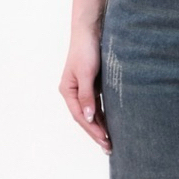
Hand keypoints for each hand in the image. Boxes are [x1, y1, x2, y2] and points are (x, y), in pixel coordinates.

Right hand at [59, 25, 111, 154]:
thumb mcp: (86, 73)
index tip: (105, 140)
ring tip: (110, 142)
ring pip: (91, 114)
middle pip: (85, 118)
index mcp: (68, 91)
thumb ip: (87, 96)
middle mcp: (73, 93)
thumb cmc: (86, 49)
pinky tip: (111, 126)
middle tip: (109, 148)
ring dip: (100, 127)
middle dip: (96, 133)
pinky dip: (103, 117)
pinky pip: (97, 106)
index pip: (80, 116)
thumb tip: (88, 118)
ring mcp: (83, 90)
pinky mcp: (92, 86)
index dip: (92, 130)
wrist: (90, 30)